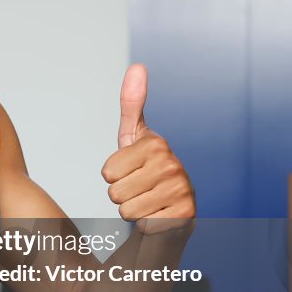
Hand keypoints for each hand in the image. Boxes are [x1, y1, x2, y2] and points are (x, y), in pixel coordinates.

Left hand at [101, 64, 194, 221]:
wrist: (171, 209)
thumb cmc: (146, 170)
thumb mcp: (133, 136)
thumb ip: (131, 103)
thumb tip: (137, 66)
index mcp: (156, 145)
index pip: (107, 172)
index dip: (113, 177)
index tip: (131, 171)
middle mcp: (173, 165)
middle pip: (115, 192)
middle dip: (122, 195)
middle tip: (140, 190)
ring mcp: (182, 191)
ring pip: (127, 211)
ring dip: (133, 211)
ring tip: (148, 202)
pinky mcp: (184, 217)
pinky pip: (143, 226)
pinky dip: (146, 225)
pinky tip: (159, 216)